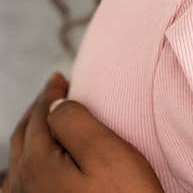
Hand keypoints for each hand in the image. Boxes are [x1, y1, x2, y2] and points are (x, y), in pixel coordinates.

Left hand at [2, 73, 162, 192]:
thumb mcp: (106, 152)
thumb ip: (76, 122)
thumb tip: (56, 105)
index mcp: (35, 166)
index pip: (39, 116)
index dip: (50, 93)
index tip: (60, 77)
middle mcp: (21, 189)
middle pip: (22, 139)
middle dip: (37, 112)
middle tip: (54, 92)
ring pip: (19, 163)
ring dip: (31, 137)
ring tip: (48, 122)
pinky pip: (23, 185)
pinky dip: (30, 163)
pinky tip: (42, 165)